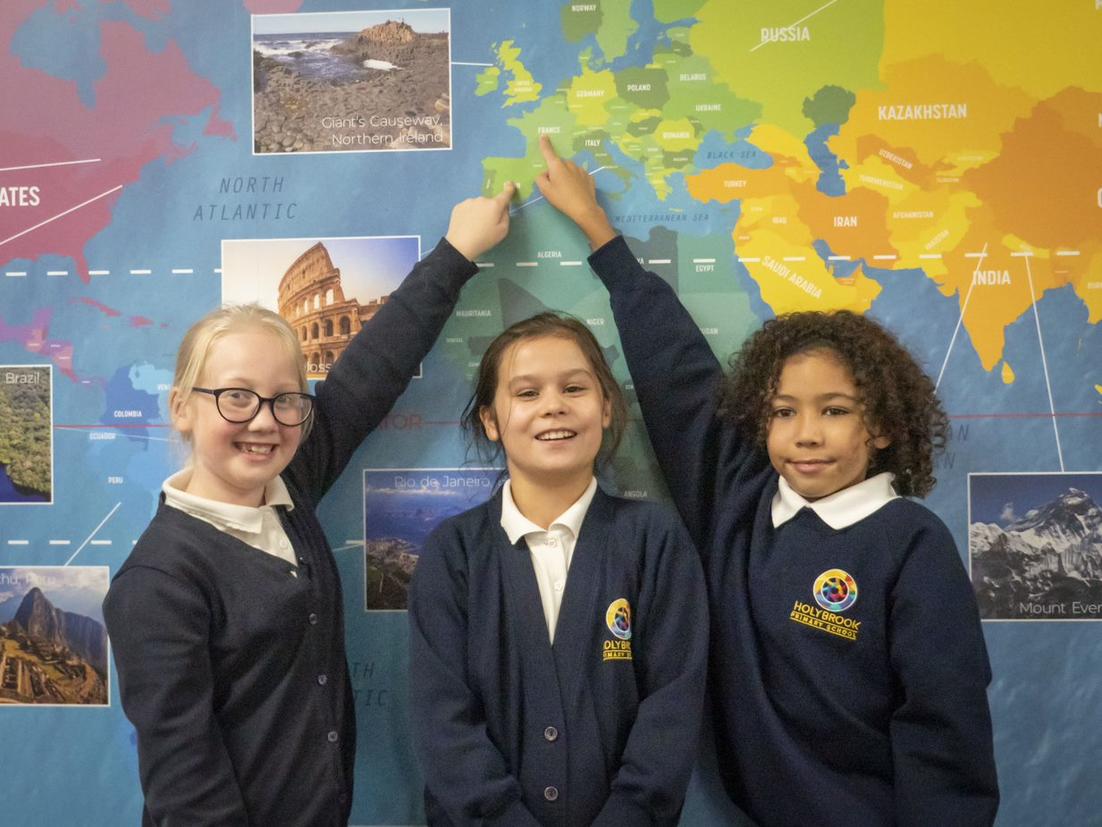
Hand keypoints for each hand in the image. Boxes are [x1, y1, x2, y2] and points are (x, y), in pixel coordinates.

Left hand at [445, 182, 515, 261]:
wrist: (461, 245)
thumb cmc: (484, 239)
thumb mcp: (503, 231)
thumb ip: (506, 216)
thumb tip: (504, 208)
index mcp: (494, 205)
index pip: (504, 194)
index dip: (509, 189)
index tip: (510, 184)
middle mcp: (482, 199)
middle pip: (490, 203)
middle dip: (490, 210)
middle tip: (487, 225)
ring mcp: (469, 202)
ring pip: (478, 205)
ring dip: (479, 212)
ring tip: (475, 226)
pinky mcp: (458, 206)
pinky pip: (468, 208)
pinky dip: (469, 214)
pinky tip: (467, 225)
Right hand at [535, 135, 616, 249]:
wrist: (584, 209)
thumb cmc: (562, 199)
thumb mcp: (546, 191)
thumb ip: (540, 179)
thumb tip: (544, 174)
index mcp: (557, 166)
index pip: (548, 152)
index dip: (545, 144)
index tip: (544, 135)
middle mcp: (569, 164)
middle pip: (558, 165)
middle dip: (555, 173)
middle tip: (555, 188)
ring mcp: (580, 169)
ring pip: (569, 170)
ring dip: (566, 177)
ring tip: (567, 192)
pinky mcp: (589, 177)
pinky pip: (578, 176)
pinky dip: (576, 182)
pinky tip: (576, 192)